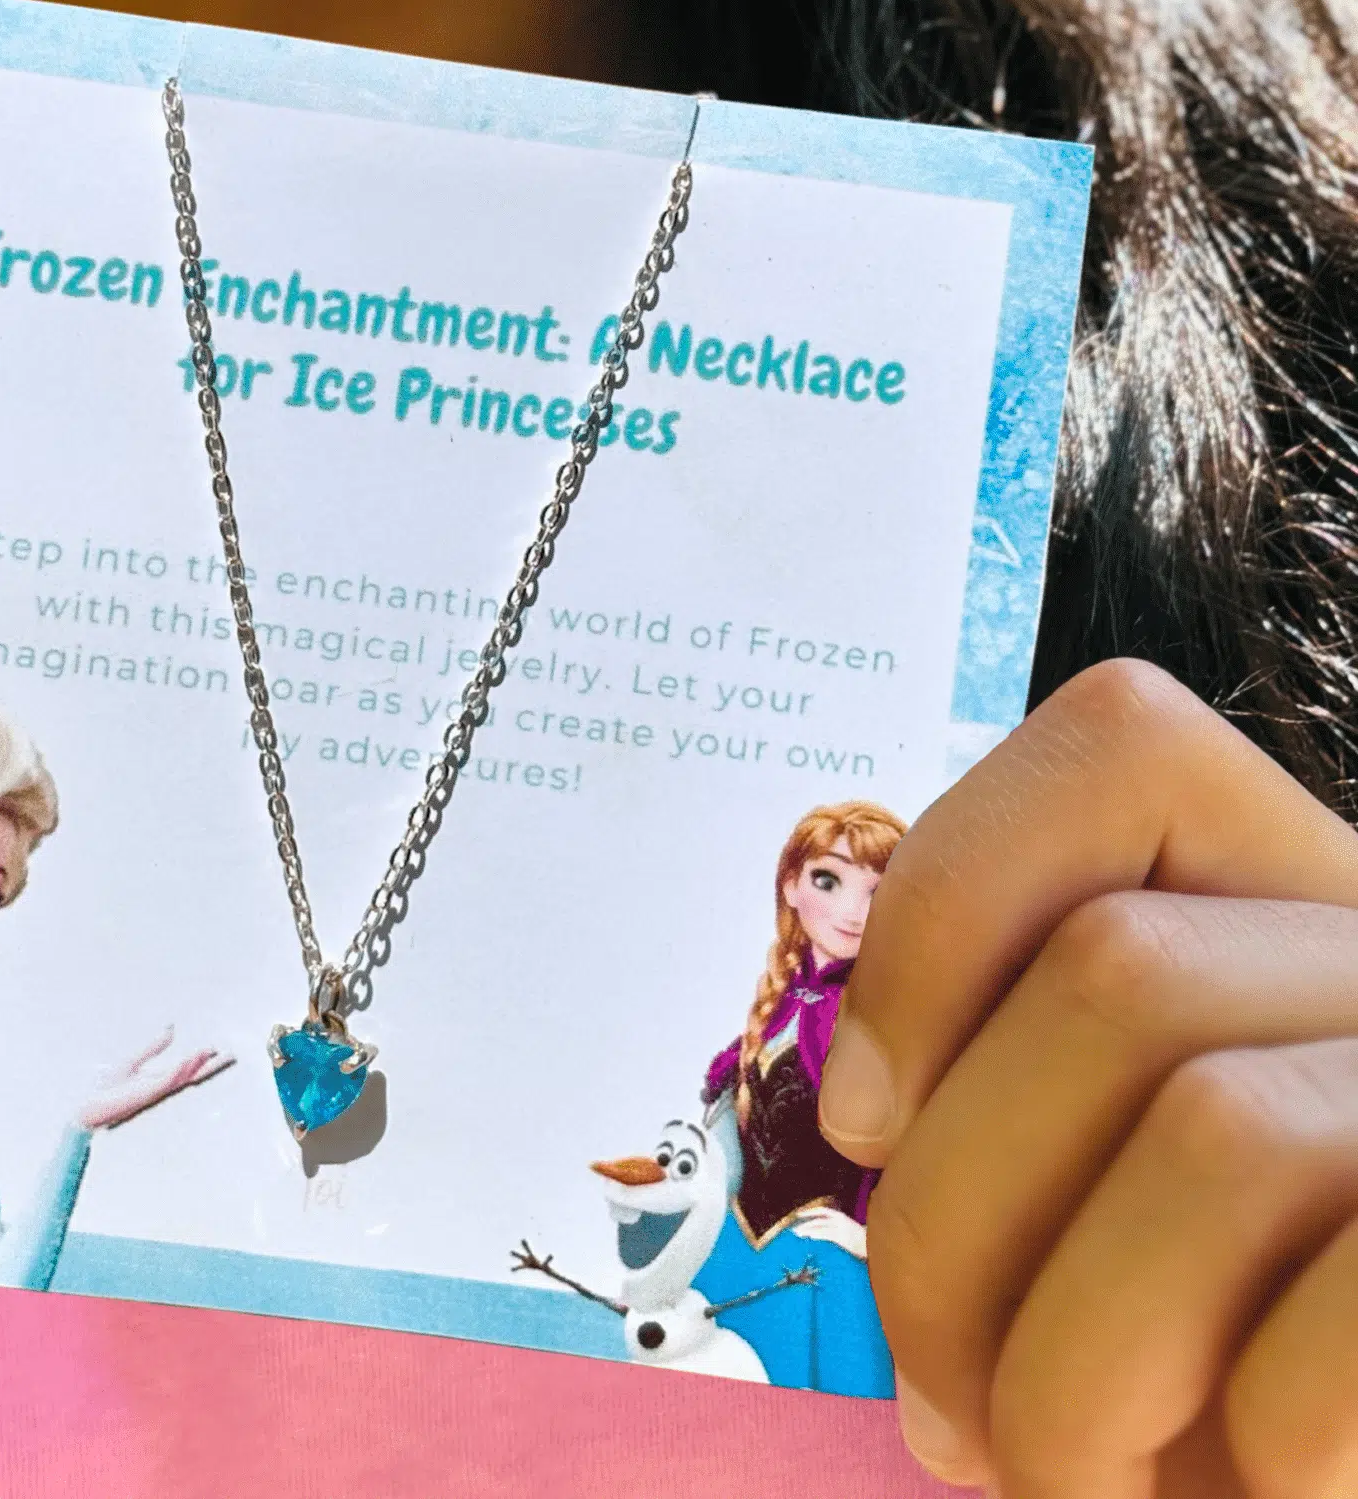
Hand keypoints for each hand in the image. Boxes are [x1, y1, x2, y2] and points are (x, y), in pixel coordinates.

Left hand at [78, 1026, 232, 1129]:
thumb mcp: (133, 1060)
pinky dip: (176, 1071)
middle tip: (232, 1054)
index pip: (190, 1069)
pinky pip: (163, 1081)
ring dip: (195, 1063)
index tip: (224, 1050)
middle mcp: (161, 1087)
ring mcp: (153, 1092)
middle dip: (211, 1065)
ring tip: (210, 1050)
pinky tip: (185, 1060)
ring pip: (180, 1076)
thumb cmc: (106, 1087)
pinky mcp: (142, 1095)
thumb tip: (171, 1028)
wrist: (86, 1107)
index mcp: (160, 1080)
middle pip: (192, 1075)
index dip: (207, 1060)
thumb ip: (153, 1047)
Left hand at [790, 1207, 867, 1259]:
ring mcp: (842, 1228)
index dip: (810, 1212)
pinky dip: (818, 1234)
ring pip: (821, 1226)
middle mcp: (841, 1220)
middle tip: (793, 1230)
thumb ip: (836, 1229)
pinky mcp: (843, 1237)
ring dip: (808, 1230)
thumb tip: (818, 1232)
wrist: (877, 1245)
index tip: (799, 1214)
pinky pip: (827, 1234)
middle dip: (805, 1224)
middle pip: (819, 1219)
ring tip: (798, 1234)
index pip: (823, 1211)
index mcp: (842, 1217)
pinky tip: (810, 1237)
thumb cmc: (863, 1241)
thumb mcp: (849, 1230)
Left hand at [818, 661, 1357, 1496]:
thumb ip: (1032, 1096)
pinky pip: (1343, 1322)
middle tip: (939, 1406)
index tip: (861, 1120)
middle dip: (954, 1227)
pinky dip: (1249, 1451)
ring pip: (1221, 1132)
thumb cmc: (1248, 1349)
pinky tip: (1255, 1489)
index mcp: (1302, 902)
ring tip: (1058, 1474)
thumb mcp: (1129, 1187)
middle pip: (1118, 972)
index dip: (945, 916)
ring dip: (1074, 1371)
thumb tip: (872, 1122)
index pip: (1124, 745)